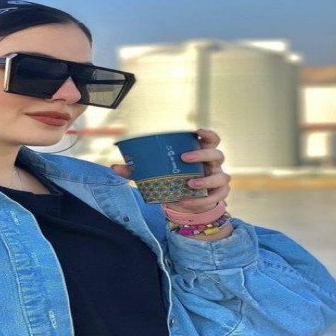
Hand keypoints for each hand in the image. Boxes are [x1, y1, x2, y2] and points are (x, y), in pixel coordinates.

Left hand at [111, 128, 231, 213]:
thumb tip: (114, 167)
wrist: (184, 204)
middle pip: (217, 154)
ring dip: (206, 180)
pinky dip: (203, 200)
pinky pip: (217, 196)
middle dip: (203, 155)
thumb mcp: (153, 175)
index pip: (211, 139)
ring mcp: (217, 180)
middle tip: (185, 159)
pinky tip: (188, 201)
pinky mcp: (218, 195)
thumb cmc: (172, 182)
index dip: (208, 134)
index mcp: (199, 154)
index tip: (197, 131)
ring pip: (222, 176)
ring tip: (189, 184)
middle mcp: (212, 165)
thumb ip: (136, 170)